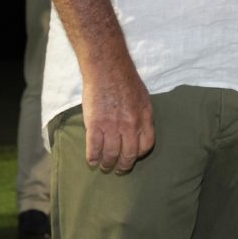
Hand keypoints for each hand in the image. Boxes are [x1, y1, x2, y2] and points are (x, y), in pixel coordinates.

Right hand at [79, 56, 154, 173]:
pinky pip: (94, 148)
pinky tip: (91, 161)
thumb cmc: (126, 80)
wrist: (107, 69)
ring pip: (110, 154)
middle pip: (128, 154)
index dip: (138, 155)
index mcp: (144, 118)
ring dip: (107, 164)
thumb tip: (139, 130)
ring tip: (103, 166)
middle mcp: (131, 125)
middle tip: (118, 170)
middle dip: (123, 166)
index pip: (146, 146)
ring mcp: (113, 126)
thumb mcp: (143, 98)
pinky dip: (92, 157)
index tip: (132, 158)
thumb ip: (142, 116)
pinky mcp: (95, 124)